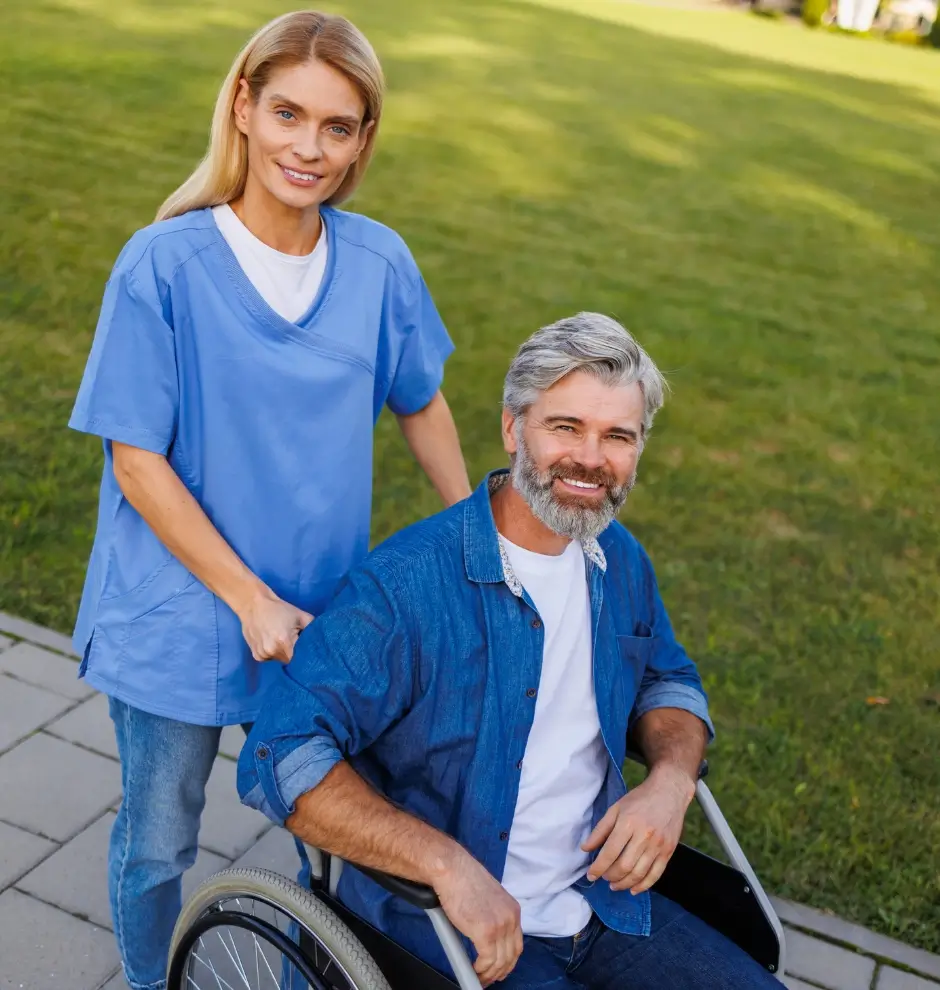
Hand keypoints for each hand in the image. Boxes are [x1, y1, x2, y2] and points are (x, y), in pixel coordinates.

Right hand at [237, 586, 313, 662]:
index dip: (304, 654)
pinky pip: (269, 658)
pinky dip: (272, 652)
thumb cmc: (280, 609)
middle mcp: (272, 651)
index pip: (300, 658)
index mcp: (284, 643)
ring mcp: (262, 655)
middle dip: (293, 652)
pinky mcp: (256, 656)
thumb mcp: (301, 616)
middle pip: (289, 660)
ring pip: (279, 660)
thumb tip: (323, 641)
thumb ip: (314, 629)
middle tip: (293, 639)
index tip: (305, 647)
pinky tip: (271, 640)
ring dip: (282, 652)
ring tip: (280, 637)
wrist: (253, 604)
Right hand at [433, 850, 522, 985]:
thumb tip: (486, 937)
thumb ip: (493, 917)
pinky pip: (487, 961)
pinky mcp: (485, 933)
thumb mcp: (488, 899)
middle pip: (511, 956)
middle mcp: (510, 918)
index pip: (517, 944)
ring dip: (489, 974)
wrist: (453, 869)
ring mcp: (499, 926)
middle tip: (488, 979)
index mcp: (512, 910)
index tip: (500, 969)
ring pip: (499, 962)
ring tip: (479, 978)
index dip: (508, 961)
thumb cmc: (464, 879)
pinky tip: (474, 971)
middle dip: (500, 972)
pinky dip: (481, 970)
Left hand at [581, 765, 693, 894]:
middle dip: (610, 877)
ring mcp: (658, 845)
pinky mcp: (669, 851)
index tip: (590, 875)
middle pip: (624, 866)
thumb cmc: (639, 799)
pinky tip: (633, 888)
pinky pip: (656, 875)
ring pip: (639, 874)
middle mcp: (644, 836)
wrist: (669, 792)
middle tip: (603, 878)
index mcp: (628, 823)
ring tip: (614, 885)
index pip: (610, 852)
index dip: (598, 867)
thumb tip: (585, 849)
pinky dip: (643, 886)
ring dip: (624, 884)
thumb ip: (600, 830)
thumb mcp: (615, 808)